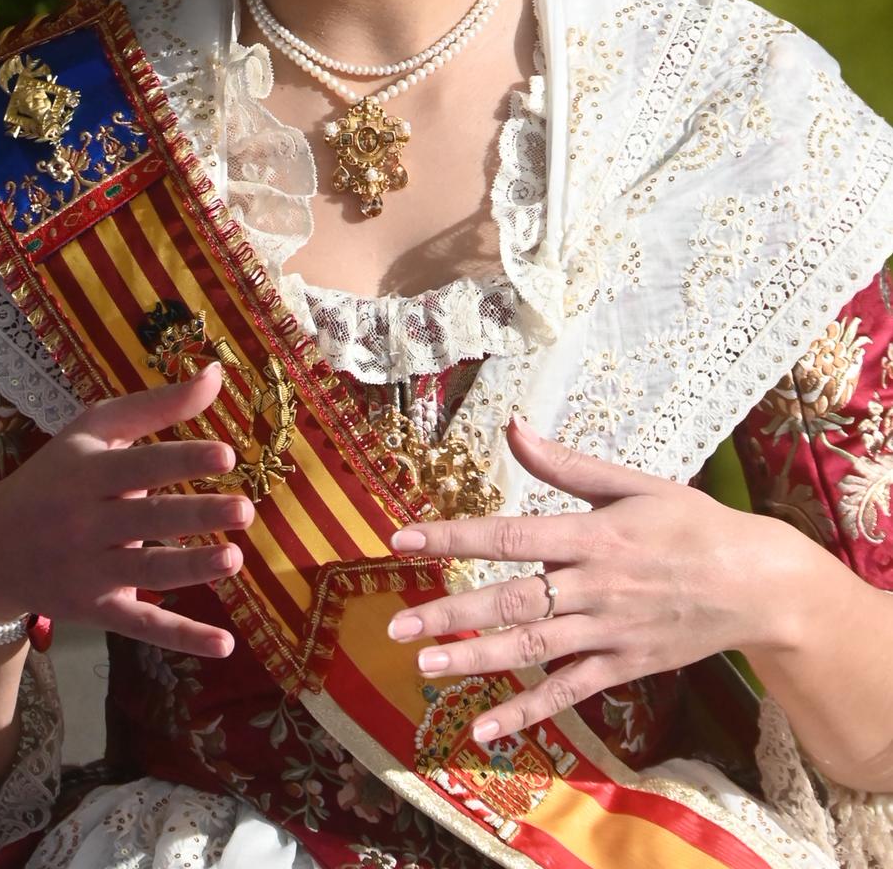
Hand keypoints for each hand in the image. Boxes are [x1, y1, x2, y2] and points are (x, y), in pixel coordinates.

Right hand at [0, 363, 250, 656]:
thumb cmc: (55, 475)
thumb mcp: (94, 430)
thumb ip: (156, 405)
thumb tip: (216, 374)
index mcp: (88, 473)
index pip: (140, 465)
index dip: (182, 460)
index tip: (227, 455)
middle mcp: (87, 523)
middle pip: (147, 520)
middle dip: (196, 517)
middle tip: (245, 510)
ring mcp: (90, 571)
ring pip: (147, 574)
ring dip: (191, 570)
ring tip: (234, 560)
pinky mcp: (96, 610)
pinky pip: (141, 626)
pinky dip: (181, 637)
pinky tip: (224, 645)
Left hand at [387, 419, 804, 740]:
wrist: (758, 583)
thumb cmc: (692, 523)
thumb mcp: (632, 483)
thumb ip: (565, 463)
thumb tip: (512, 427)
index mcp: (593, 534)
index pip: (510, 535)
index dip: (454, 538)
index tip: (404, 541)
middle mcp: (595, 585)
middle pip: (514, 599)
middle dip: (453, 612)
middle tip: (398, 623)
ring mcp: (609, 630)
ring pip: (533, 648)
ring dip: (477, 659)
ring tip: (426, 666)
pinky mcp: (624, 666)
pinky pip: (569, 691)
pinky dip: (528, 712)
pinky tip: (487, 728)